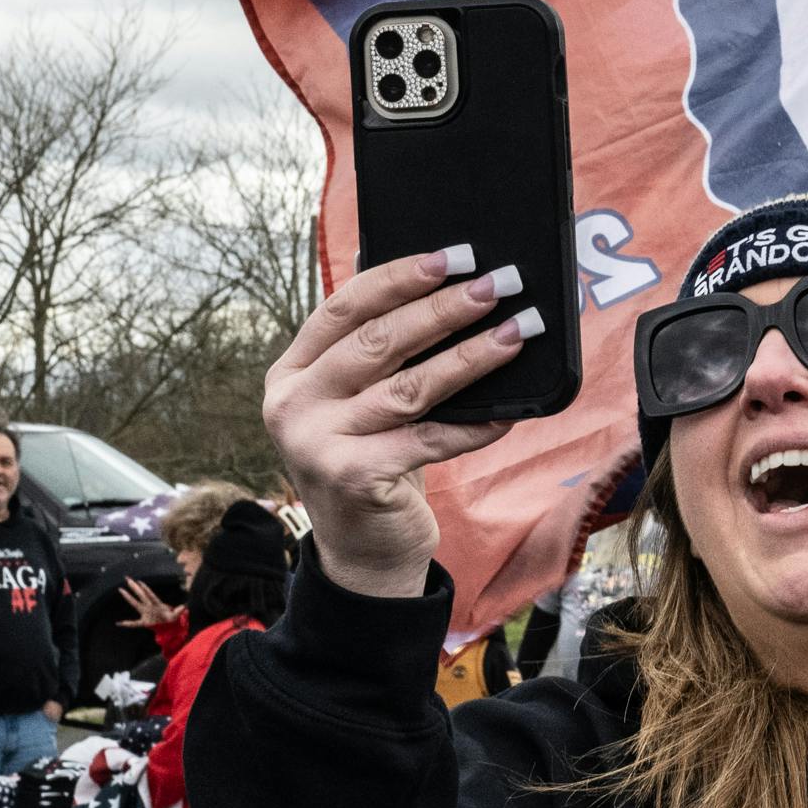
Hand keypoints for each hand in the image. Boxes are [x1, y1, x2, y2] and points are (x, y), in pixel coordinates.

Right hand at [119, 576, 177, 634]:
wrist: (168, 626)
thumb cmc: (171, 618)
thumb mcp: (175, 615)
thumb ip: (178, 611)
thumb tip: (184, 607)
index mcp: (156, 604)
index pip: (150, 595)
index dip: (146, 589)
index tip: (140, 582)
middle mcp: (149, 606)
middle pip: (140, 595)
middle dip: (134, 587)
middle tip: (128, 579)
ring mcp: (145, 613)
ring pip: (135, 603)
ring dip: (128, 597)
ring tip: (121, 590)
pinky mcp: (144, 622)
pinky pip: (134, 623)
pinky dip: (127, 624)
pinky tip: (119, 623)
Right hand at [264, 246, 546, 597]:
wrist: (362, 552)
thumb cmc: (372, 459)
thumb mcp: (358, 403)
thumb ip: (378, 356)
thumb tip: (449, 288)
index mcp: (291, 372)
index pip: (344, 308)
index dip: (399, 277)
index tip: (452, 255)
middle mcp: (292, 405)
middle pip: (378, 342)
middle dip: (444, 308)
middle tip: (498, 284)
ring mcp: (317, 444)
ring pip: (409, 388)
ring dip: (470, 357)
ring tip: (516, 333)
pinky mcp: (353, 478)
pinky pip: (430, 440)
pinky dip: (475, 425)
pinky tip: (512, 409)